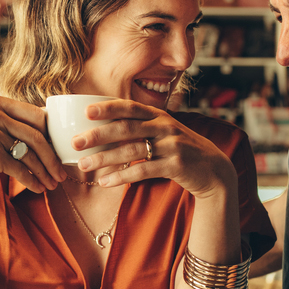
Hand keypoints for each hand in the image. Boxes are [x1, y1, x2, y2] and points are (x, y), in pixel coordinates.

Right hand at [0, 95, 65, 197]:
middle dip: (53, 159)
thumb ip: (13, 121)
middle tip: (62, 174)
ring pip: (31, 156)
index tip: (61, 152)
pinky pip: (21, 170)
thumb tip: (50, 121)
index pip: (38, 117)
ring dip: (45, 173)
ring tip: (53, 184)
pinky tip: (39, 188)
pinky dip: (33, 182)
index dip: (53, 137)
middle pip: (38, 137)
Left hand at [72, 99, 236, 197]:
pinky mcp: (176, 165)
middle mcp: (165, 127)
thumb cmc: (182, 151)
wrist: (213, 170)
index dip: (108, 107)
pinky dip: (122, 176)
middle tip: (75, 143)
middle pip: (126, 128)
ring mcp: (172, 146)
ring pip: (132, 150)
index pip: (131, 107)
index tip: (86, 111)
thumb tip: (106, 131)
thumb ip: (143, 128)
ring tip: (84, 166)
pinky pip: (143, 171)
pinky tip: (105, 182)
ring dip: (105, 158)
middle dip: (98, 135)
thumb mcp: (166, 133)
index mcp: (160, 116)